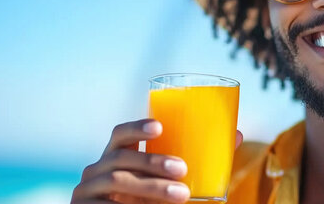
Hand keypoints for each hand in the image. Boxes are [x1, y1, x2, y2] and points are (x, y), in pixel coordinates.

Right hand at [71, 119, 242, 202]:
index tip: (160, 128)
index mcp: (117, 155)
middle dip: (153, 162)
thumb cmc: (149, 199)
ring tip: (182, 195)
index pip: (120, 133)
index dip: (137, 127)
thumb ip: (197, 160)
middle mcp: (97, 169)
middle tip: (183, 170)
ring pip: (118, 181)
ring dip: (152, 187)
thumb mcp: (168, 181)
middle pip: (121, 157)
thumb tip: (237, 136)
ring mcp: (86, 191)